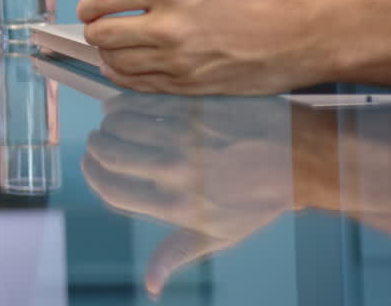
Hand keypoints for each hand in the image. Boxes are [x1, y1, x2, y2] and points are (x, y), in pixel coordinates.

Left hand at [77, 0, 325, 93]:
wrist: (300, 33)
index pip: (103, 0)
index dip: (88, 5)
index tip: (89, 7)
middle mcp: (168, 28)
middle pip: (102, 34)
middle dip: (94, 29)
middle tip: (99, 25)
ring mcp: (177, 60)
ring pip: (116, 62)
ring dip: (108, 53)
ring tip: (114, 44)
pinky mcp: (187, 85)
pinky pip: (139, 84)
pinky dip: (124, 76)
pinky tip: (125, 66)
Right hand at [81, 95, 293, 298]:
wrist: (299, 157)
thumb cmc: (259, 200)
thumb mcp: (221, 234)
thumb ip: (177, 253)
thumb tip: (150, 286)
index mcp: (177, 206)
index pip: (112, 190)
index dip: (93, 175)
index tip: (91, 166)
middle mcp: (175, 172)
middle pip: (108, 154)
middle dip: (95, 148)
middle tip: (97, 143)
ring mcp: (183, 137)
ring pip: (118, 125)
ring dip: (107, 124)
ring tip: (111, 125)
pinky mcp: (191, 108)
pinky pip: (139, 103)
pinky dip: (122, 104)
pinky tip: (122, 108)